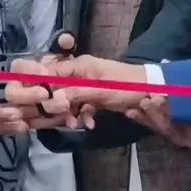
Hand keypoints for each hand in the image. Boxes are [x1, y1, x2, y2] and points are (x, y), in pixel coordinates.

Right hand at [38, 49, 172, 131]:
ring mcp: (87, 85)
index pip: (51, 72)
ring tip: (74, 125)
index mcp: (79, 65)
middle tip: (61, 117)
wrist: (150, 92)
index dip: (43, 86)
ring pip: (69, 100)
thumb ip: (76, 93)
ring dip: (70, 113)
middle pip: (58, 88)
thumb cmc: (126, 86)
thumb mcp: (100, 90)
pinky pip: (81, 106)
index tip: (40, 102)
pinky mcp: (94, 96)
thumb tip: (53, 99)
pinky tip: (89, 124)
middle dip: (57, 104)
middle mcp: (80, 73)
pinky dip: (83, 115)